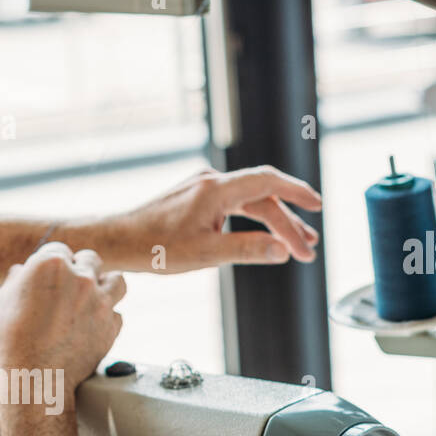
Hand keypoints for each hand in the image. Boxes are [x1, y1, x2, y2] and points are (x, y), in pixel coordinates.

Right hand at [0, 242, 125, 410]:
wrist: (32, 382)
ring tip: (93, 299)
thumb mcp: (1, 304)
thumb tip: (21, 273)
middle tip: (70, 288)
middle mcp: (80, 277)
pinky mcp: (111, 326)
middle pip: (90, 259)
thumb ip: (16, 282)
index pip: (59, 250)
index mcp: (50, 265)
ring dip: (105, 287)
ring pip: (116, 280)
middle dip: (81, 270)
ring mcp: (100, 302)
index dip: (53, 265)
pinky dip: (107, 319)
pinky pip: (117, 315)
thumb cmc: (10, 344)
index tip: (50, 278)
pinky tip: (93, 328)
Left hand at [84, 165, 322, 272]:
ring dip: (272, 223)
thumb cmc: (155, 248)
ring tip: (295, 245)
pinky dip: (252, 220)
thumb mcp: (205, 254)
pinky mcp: (194, 198)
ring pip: (248, 202)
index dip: (298, 192)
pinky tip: (261, 236)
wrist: (118, 240)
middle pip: (262, 197)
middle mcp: (211, 181)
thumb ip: (247, 250)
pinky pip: (233, 204)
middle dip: (288, 223)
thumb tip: (283, 251)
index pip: (269, 182)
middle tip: (308, 249)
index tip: (318, 207)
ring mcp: (202, 188)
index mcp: (216, 189)